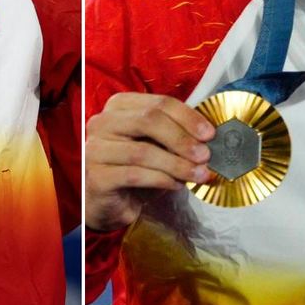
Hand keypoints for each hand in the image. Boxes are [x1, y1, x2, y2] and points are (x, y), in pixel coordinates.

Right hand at [86, 92, 215, 231]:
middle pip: (149, 120)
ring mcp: (95, 149)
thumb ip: (175, 135)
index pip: (159, 102)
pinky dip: (162, 180)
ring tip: (198, 174)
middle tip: (205, 155)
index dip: (187, 117)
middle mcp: (102, 122)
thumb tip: (209, 137)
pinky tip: (177, 185)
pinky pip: (135, 175)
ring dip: (177, 164)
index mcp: (119, 106)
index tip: (209, 134)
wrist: (109, 202)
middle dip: (182, 139)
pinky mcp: (96, 176)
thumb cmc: (134, 168)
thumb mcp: (156, 145)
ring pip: (143, 151)